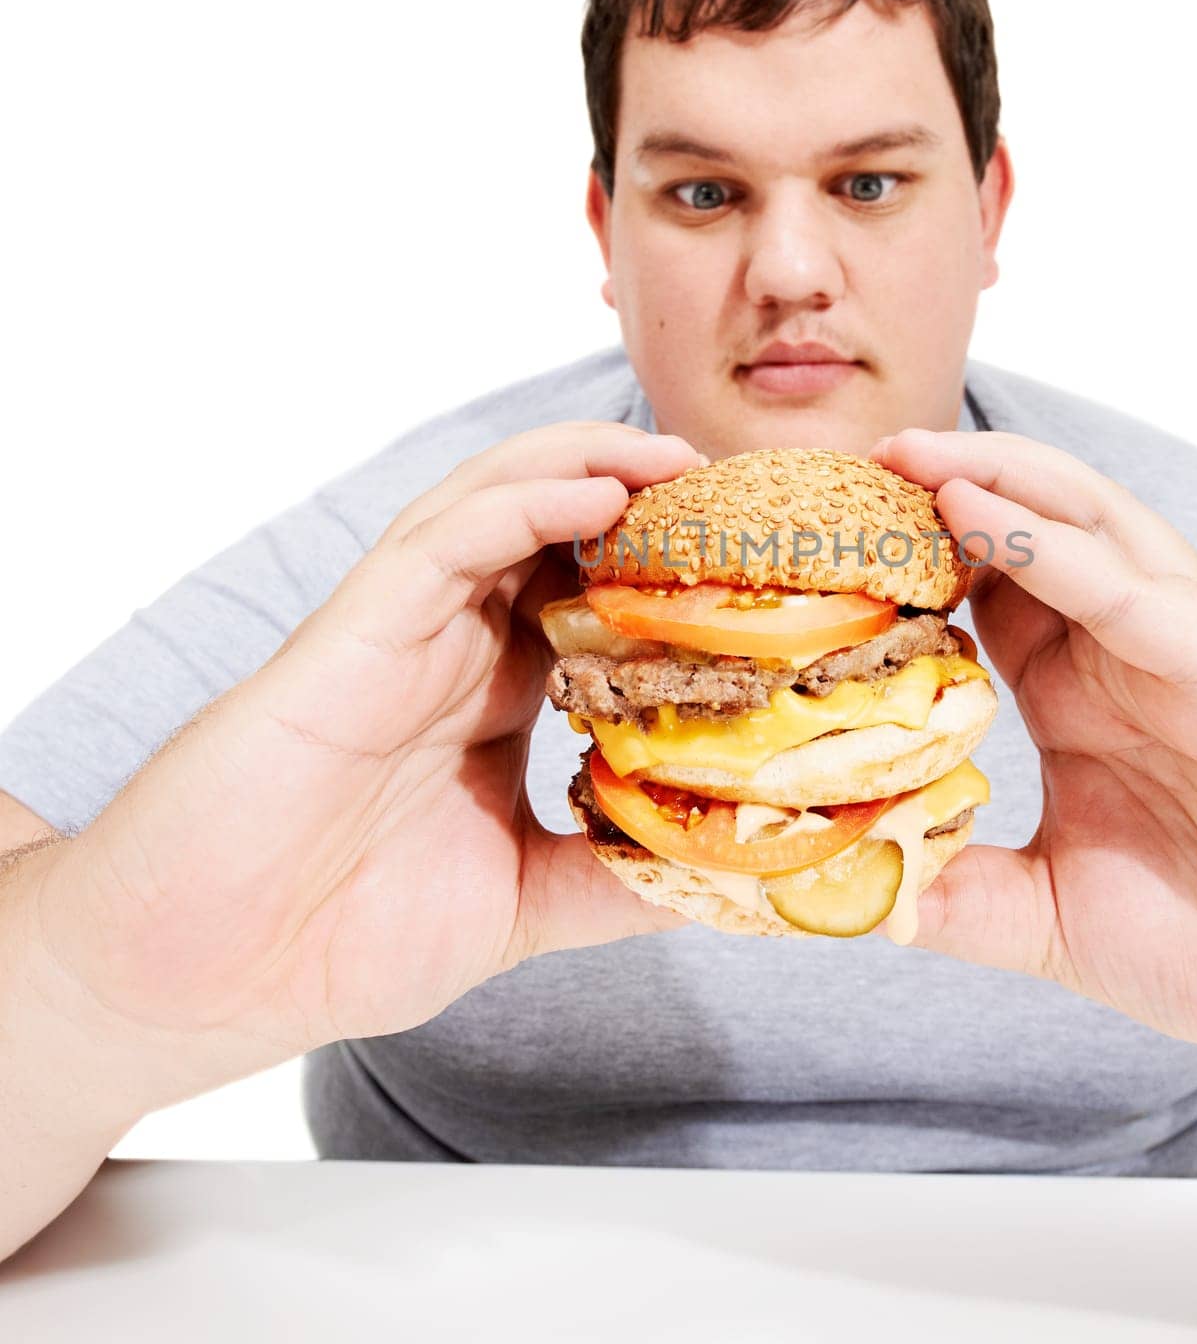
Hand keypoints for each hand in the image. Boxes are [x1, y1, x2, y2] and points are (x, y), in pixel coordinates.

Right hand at [33, 422, 703, 1086]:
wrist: (196, 978)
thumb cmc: (332, 937)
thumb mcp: (513, 906)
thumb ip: (605, 880)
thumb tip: (722, 880)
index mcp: (490, 697)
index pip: (593, 602)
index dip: (671, 572)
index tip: (760, 567)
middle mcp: (454, 648)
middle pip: (557, 534)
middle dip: (645, 498)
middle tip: (736, 489)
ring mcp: (403, 633)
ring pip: (501, 507)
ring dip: (591, 469)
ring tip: (678, 459)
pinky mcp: (354, 635)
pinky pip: (444, 542)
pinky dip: (521, 505)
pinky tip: (596, 495)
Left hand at [869, 428, 1196, 1095]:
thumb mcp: (1061, 922)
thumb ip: (968, 899)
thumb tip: (861, 901)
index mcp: (1079, 695)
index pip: (975, 598)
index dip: (897, 565)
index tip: (807, 552)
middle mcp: (1121, 653)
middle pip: (1018, 536)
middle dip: (933, 492)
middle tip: (839, 472)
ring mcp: (1179, 651)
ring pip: (1081, 528)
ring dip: (993, 483)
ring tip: (905, 456)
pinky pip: (1137, 593)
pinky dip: (1058, 549)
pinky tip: (984, 517)